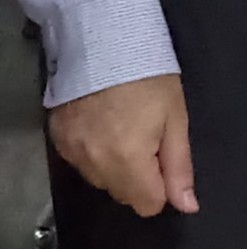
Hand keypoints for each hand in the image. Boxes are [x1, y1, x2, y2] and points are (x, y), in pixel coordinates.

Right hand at [49, 72, 196, 216]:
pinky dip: (93, 152)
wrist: (103, 42)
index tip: (163, 161)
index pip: (147, 205)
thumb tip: (187, 206)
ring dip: (114, 166)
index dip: (161, 188)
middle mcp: (95, 163)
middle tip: (146, 139)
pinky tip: (102, 126)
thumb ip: (179, 167)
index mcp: (128, 161)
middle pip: (123, 194)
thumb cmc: (148, 78)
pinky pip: (80, 162)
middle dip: (138, 177)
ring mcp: (72, 151)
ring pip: (100, 180)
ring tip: (123, 128)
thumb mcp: (176, 120)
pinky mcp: (57, 138)